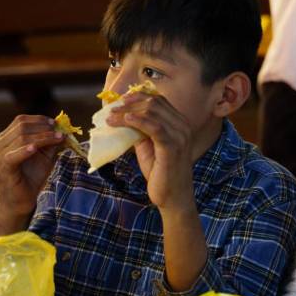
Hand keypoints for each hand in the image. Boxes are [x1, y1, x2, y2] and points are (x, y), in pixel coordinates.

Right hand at [0, 115, 64, 232]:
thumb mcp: (45, 156)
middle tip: (60, 132)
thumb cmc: (31, 177)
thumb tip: (63, 129)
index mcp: (6, 138)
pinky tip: (35, 148)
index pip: (21, 120)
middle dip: (44, 127)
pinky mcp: (3, 167)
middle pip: (22, 126)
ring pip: (21, 137)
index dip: (40, 120)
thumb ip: (51, 142)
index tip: (57, 124)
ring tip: (58, 138)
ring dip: (43, 136)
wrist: (21, 200)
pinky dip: (25, 150)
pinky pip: (13, 155)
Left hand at [106, 92, 194, 211]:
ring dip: (128, 112)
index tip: (120, 102)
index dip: (138, 97)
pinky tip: (124, 120)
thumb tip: (123, 119)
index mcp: (180, 124)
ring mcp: (180, 136)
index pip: (159, 101)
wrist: (173, 197)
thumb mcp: (149, 147)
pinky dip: (137, 121)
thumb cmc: (161, 173)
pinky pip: (154, 127)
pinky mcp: (173, 147)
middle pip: (155, 103)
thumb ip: (141, 132)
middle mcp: (183, 126)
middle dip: (130, 103)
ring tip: (112, 117)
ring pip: (152, 112)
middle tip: (113, 110)